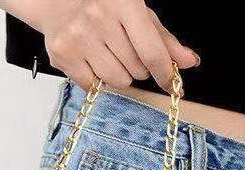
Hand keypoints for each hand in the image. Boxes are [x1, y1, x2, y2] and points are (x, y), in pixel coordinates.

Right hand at [38, 0, 199, 91]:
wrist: (56, 0)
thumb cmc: (103, 5)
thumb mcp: (137, 13)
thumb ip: (163, 39)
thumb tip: (189, 61)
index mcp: (124, 3)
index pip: (152, 51)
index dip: (165, 73)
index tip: (171, 83)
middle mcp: (99, 18)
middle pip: (136, 70)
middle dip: (137, 67)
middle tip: (125, 51)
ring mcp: (79, 37)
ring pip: (117, 81)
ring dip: (119, 75)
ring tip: (109, 56)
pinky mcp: (63, 55)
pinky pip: (94, 86)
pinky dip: (98, 80)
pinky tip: (93, 60)